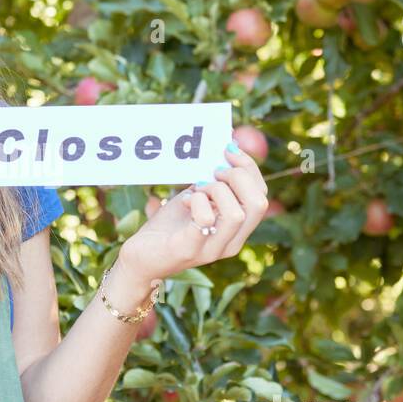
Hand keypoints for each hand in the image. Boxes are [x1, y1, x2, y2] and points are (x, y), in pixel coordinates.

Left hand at [118, 144, 268, 282]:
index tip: (228, 149)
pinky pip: (205, 220)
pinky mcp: (188, 250)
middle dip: (239, 176)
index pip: (261, 197)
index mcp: (238, 231)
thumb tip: (227, 143)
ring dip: (217, 190)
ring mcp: (211, 250)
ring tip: (198, 187)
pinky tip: (185, 201)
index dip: (249, 168)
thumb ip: (213, 181)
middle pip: (258, 204)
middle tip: (214, 170)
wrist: (141, 258)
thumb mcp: (197, 199)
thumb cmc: (169, 226)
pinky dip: (197, 201)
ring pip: (236, 213)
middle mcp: (230, 243)